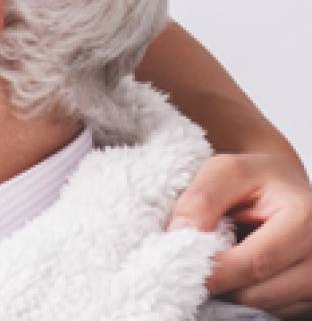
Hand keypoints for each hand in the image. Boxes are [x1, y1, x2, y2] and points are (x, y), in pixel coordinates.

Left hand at [171, 152, 311, 318]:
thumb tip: (180, 234)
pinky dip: (248, 295)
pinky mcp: (311, 294)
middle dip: (221, 284)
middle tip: (196, 265)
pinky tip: (240, 273)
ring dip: (234, 291)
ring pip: (264, 307)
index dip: (214, 272)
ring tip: (223, 262)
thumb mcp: (226, 171)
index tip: (181, 269)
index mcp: (306, 218)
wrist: (283, 187)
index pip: (255, 263)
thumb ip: (201, 199)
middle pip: (259, 293)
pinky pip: (273, 311)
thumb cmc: (255, 179)